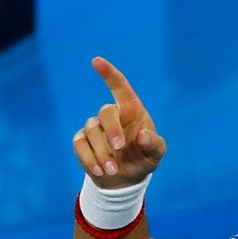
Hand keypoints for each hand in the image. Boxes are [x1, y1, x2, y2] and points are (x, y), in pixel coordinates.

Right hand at [73, 57, 165, 188]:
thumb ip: (154, 144)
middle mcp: (113, 115)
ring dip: (103, 153)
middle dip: (112, 130)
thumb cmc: (144, 158)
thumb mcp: (156, 154)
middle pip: (106, 112)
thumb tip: (143, 136)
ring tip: (113, 170)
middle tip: (120, 148)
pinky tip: (101, 171)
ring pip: (92, 132)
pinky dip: (90, 159)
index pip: (120, 88)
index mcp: (132, 111)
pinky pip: (80, 145)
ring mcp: (95, 126)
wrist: (127, 178)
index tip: (96, 61)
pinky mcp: (82, 140)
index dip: (109, 74)